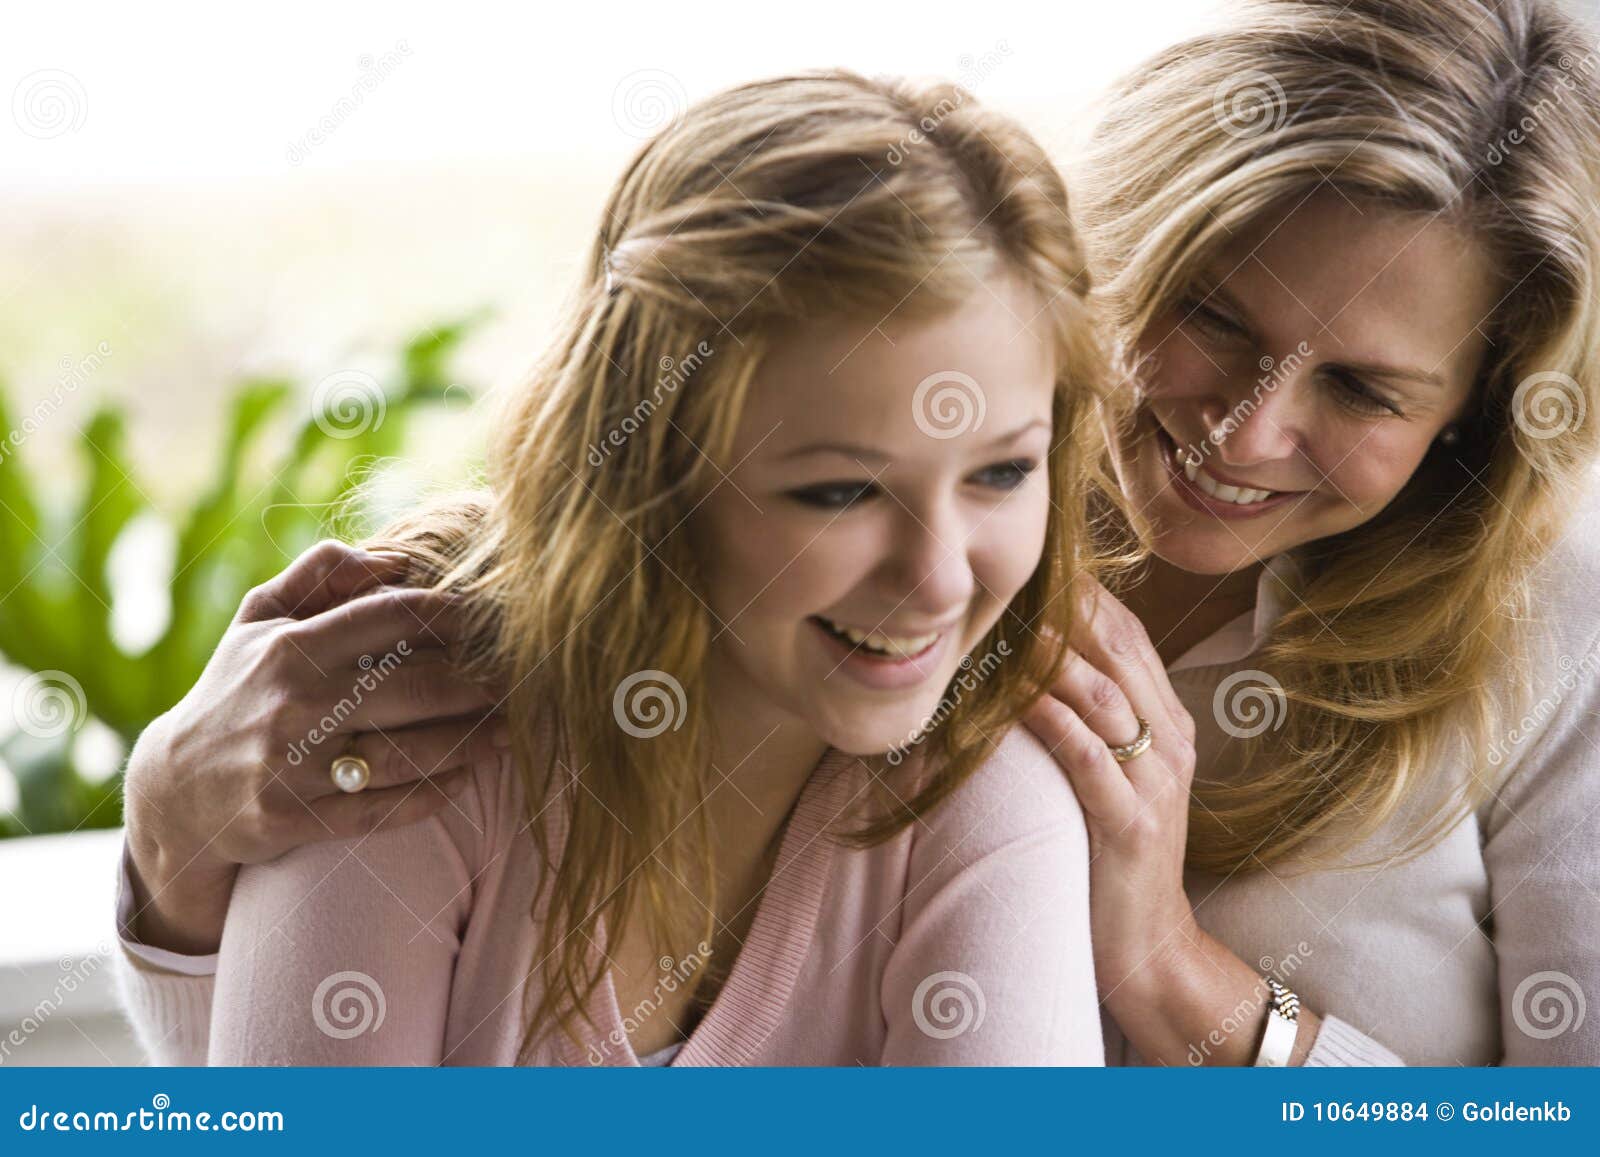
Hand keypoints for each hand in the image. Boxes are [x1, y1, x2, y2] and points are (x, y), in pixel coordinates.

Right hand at [122, 539, 509, 953]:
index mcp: (289, 647)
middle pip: (414, 687)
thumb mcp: (258, 620)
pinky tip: (467, 778)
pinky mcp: (294, 820)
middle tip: (524, 679)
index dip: (453, 614)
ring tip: (511, 729)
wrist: (176, 792)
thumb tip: (388, 557)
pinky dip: (432, 794)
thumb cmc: (238, 690)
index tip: (493, 618)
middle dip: (479, 682)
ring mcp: (292, 767)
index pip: (390, 616)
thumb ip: (318, 574)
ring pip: (407, 753)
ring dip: (470, 742)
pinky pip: (383, 809)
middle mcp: (292, 705)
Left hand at [1023, 576, 1320, 1064]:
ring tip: (1004, 618)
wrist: (1149, 948)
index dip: (1082, 591)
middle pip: (1118, 650)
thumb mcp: (1113, 774)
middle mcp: (1171, 741)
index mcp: (1168, 722)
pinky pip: (1088, 757)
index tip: (1033, 557)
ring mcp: (1155, 783)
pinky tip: (1015, 696)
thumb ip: (1089, 719)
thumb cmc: (1112, 855)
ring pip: (1104, 694)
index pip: (1126, 634)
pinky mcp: (1130, 824)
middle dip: (1065, 606)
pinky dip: (1050, 719)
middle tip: (1012, 569)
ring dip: (1051, 653)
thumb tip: (1031, 661)